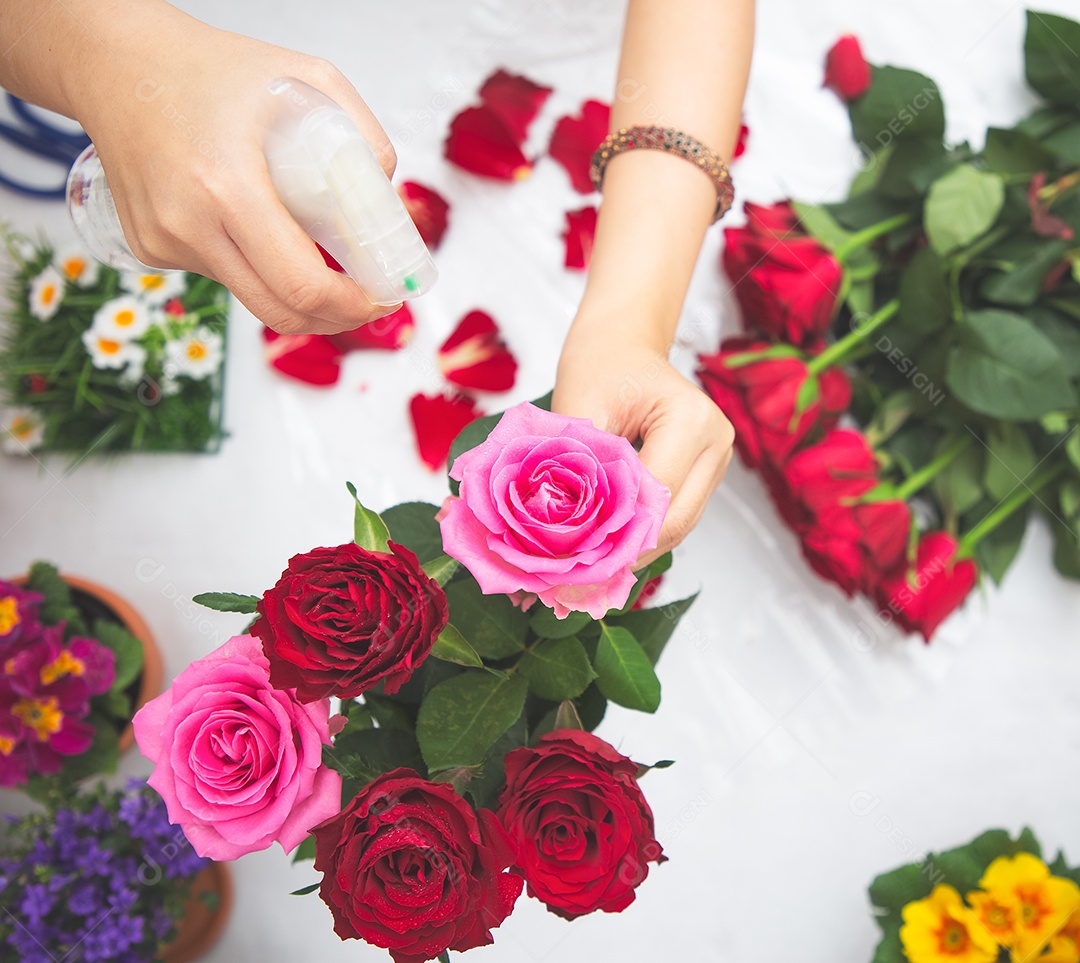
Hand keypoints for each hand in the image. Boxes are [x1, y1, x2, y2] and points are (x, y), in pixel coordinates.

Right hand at [73, 2, 397, 334]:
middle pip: (280, 312)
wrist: (117, 63)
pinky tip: (252, 223)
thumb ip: (362, 135)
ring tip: (320, 257)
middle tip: (365, 301)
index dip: (351, 306)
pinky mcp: (151, 249)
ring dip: (297, 294)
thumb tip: (389, 200)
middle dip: (335, 318)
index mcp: (227, 185)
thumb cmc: (209, 69)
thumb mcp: (305, 78)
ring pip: (253, 299)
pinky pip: (223, 276)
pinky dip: (255, 265)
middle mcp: (188, 224)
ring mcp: (165, 242)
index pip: (301, 284)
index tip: (380, 300)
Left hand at [553, 330, 734, 565]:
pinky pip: (673, 516)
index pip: (656, 497)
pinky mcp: (703, 474)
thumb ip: (581, 469)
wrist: (621, 344)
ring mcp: (715, 462)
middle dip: (627, 553)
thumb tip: (568, 530)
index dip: (618, 533)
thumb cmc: (599, 365)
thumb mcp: (579, 410)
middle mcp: (716, 445)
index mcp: (692, 421)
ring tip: (587, 572)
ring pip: (676, 527)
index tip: (574, 560)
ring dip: (634, 549)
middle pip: (674, 523)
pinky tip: (605, 549)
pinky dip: (641, 534)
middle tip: (578, 579)